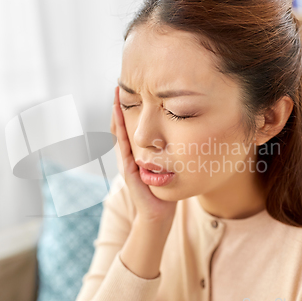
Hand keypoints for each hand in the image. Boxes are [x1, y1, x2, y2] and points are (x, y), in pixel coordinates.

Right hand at [111, 86, 177, 224]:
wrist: (159, 213)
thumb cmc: (165, 191)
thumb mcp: (168, 167)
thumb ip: (171, 154)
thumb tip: (185, 136)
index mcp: (138, 153)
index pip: (131, 127)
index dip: (129, 110)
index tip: (130, 91)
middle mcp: (129, 155)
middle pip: (122, 126)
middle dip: (120, 107)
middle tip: (118, 87)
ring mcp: (126, 162)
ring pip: (119, 133)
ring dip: (117, 114)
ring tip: (116, 96)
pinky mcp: (128, 169)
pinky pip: (122, 145)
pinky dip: (120, 129)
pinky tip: (120, 115)